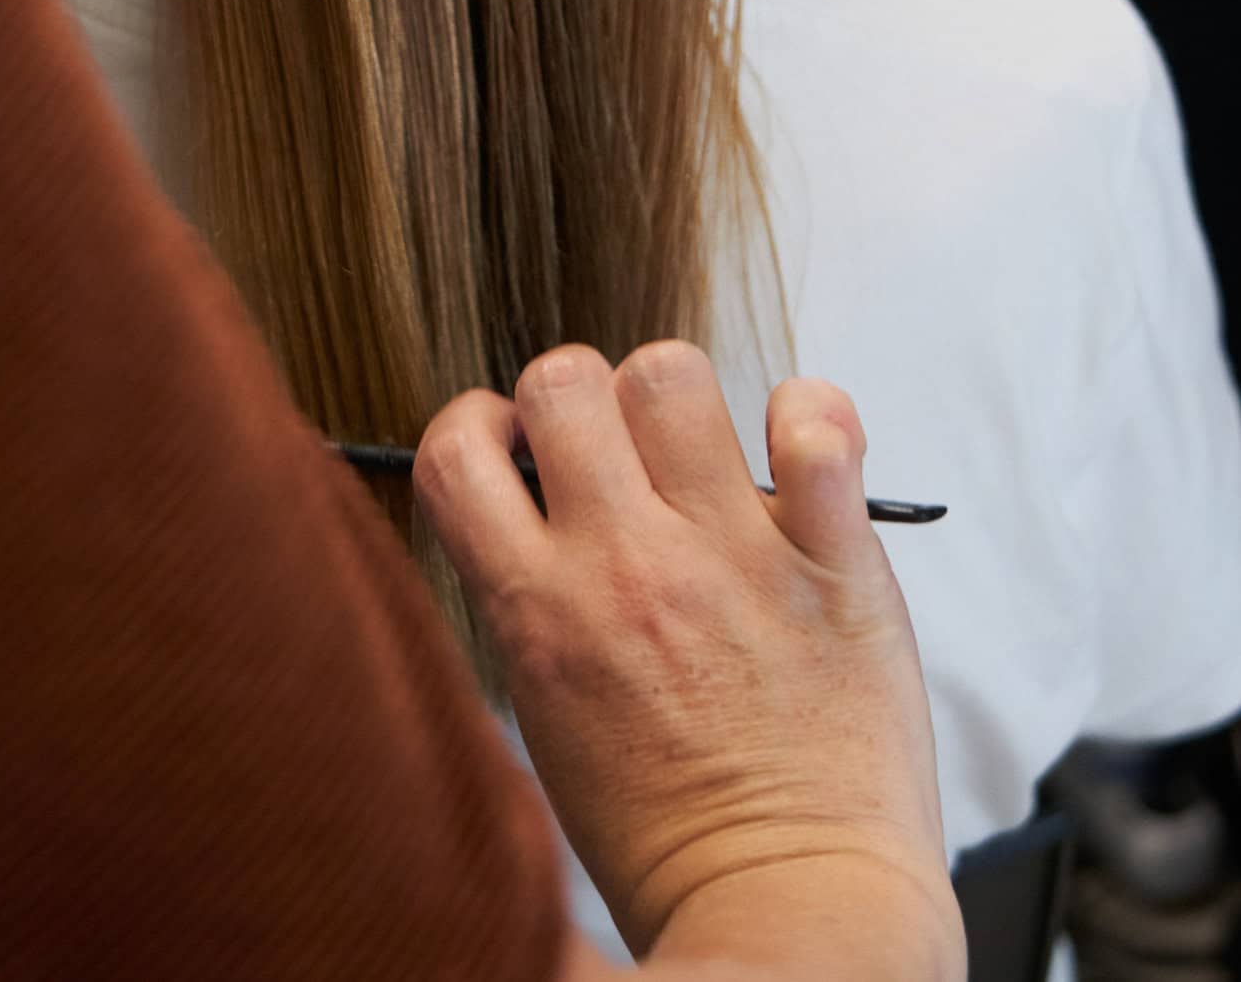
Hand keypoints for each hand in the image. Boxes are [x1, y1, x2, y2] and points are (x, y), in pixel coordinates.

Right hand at [417, 344, 961, 978]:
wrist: (795, 916)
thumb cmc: (672, 838)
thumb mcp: (548, 720)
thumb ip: (532, 604)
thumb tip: (526, 497)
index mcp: (540, 614)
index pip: (456, 452)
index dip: (478, 425)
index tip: (513, 447)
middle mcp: (627, 566)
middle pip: (563, 380)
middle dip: (576, 398)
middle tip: (608, 451)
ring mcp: (732, 554)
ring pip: (671, 374)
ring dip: (676, 401)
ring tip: (698, 457)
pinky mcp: (834, 562)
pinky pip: (816, 425)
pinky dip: (812, 418)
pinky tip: (801, 457)